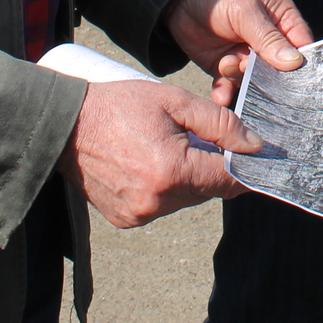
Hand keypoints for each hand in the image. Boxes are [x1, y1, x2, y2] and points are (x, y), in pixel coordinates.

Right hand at [61, 79, 261, 227]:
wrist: (65, 126)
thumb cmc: (120, 106)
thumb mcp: (175, 102)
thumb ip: (220, 123)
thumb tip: (254, 145)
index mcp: (173, 172)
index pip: (229, 180)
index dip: (246, 166)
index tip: (257, 156)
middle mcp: (158, 202)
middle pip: (208, 189)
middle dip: (212, 166)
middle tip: (201, 138)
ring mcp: (140, 215)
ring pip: (185, 198)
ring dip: (188, 177)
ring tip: (168, 146)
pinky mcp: (126, 220)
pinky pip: (161, 206)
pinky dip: (164, 187)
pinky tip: (149, 162)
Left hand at [164, 0, 311, 105]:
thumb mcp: (246, 11)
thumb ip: (268, 38)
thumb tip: (295, 62)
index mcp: (282, 20)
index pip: (301, 47)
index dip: (301, 65)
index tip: (298, 82)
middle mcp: (267, 42)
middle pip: (278, 69)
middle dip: (266, 76)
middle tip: (248, 69)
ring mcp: (246, 55)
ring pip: (254, 80)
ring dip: (240, 77)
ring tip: (225, 64)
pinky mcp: (225, 66)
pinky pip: (230, 85)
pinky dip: (225, 91)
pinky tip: (220, 95)